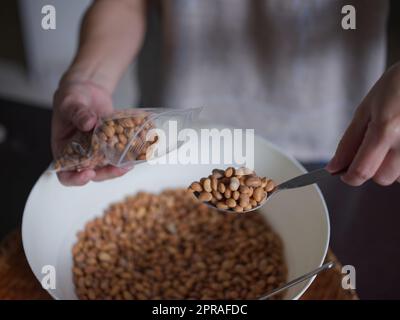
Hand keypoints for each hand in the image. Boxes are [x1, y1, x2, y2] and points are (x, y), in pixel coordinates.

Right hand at [52, 80, 130, 185]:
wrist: (88, 91)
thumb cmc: (71, 97)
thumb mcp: (70, 102)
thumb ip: (78, 113)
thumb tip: (89, 123)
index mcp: (63, 150)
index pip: (65, 173)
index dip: (75, 179)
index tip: (88, 173)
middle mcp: (81, 155)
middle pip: (92, 174)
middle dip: (106, 174)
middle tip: (118, 168)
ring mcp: (97, 151)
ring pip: (107, 167)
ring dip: (118, 168)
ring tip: (130, 163)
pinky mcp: (110, 144)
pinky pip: (118, 154)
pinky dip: (127, 155)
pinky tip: (137, 151)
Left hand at [327, 63, 399, 185]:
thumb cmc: (397, 86)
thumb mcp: (365, 110)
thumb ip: (348, 142)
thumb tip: (333, 167)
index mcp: (386, 129)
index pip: (362, 170)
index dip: (349, 177)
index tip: (344, 174)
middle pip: (382, 178)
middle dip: (372, 169)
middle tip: (374, 148)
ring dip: (392, 166)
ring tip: (395, 140)